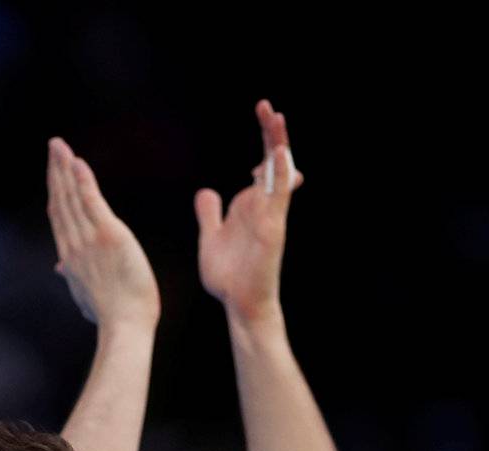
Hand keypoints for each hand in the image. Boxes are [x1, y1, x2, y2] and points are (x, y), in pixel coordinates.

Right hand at [47, 137, 158, 330]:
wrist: (125, 327)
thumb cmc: (111, 316)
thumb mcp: (85, 296)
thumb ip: (72, 277)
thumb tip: (59, 268)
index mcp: (71, 257)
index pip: (60, 217)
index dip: (56, 190)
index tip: (54, 172)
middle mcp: (75, 245)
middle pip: (61, 200)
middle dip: (56, 171)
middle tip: (54, 146)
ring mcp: (89, 240)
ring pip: (72, 197)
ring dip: (65, 167)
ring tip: (59, 145)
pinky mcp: (109, 236)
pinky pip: (93, 202)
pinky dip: (84, 182)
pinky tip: (78, 163)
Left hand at [195, 99, 300, 324]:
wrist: (240, 305)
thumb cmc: (230, 278)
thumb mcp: (211, 238)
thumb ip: (210, 214)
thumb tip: (206, 191)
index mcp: (250, 207)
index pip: (262, 170)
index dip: (264, 147)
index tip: (261, 121)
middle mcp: (263, 207)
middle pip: (272, 163)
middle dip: (271, 134)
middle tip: (267, 107)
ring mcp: (270, 216)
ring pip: (278, 172)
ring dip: (277, 144)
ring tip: (276, 116)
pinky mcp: (272, 228)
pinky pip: (279, 196)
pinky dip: (282, 173)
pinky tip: (280, 152)